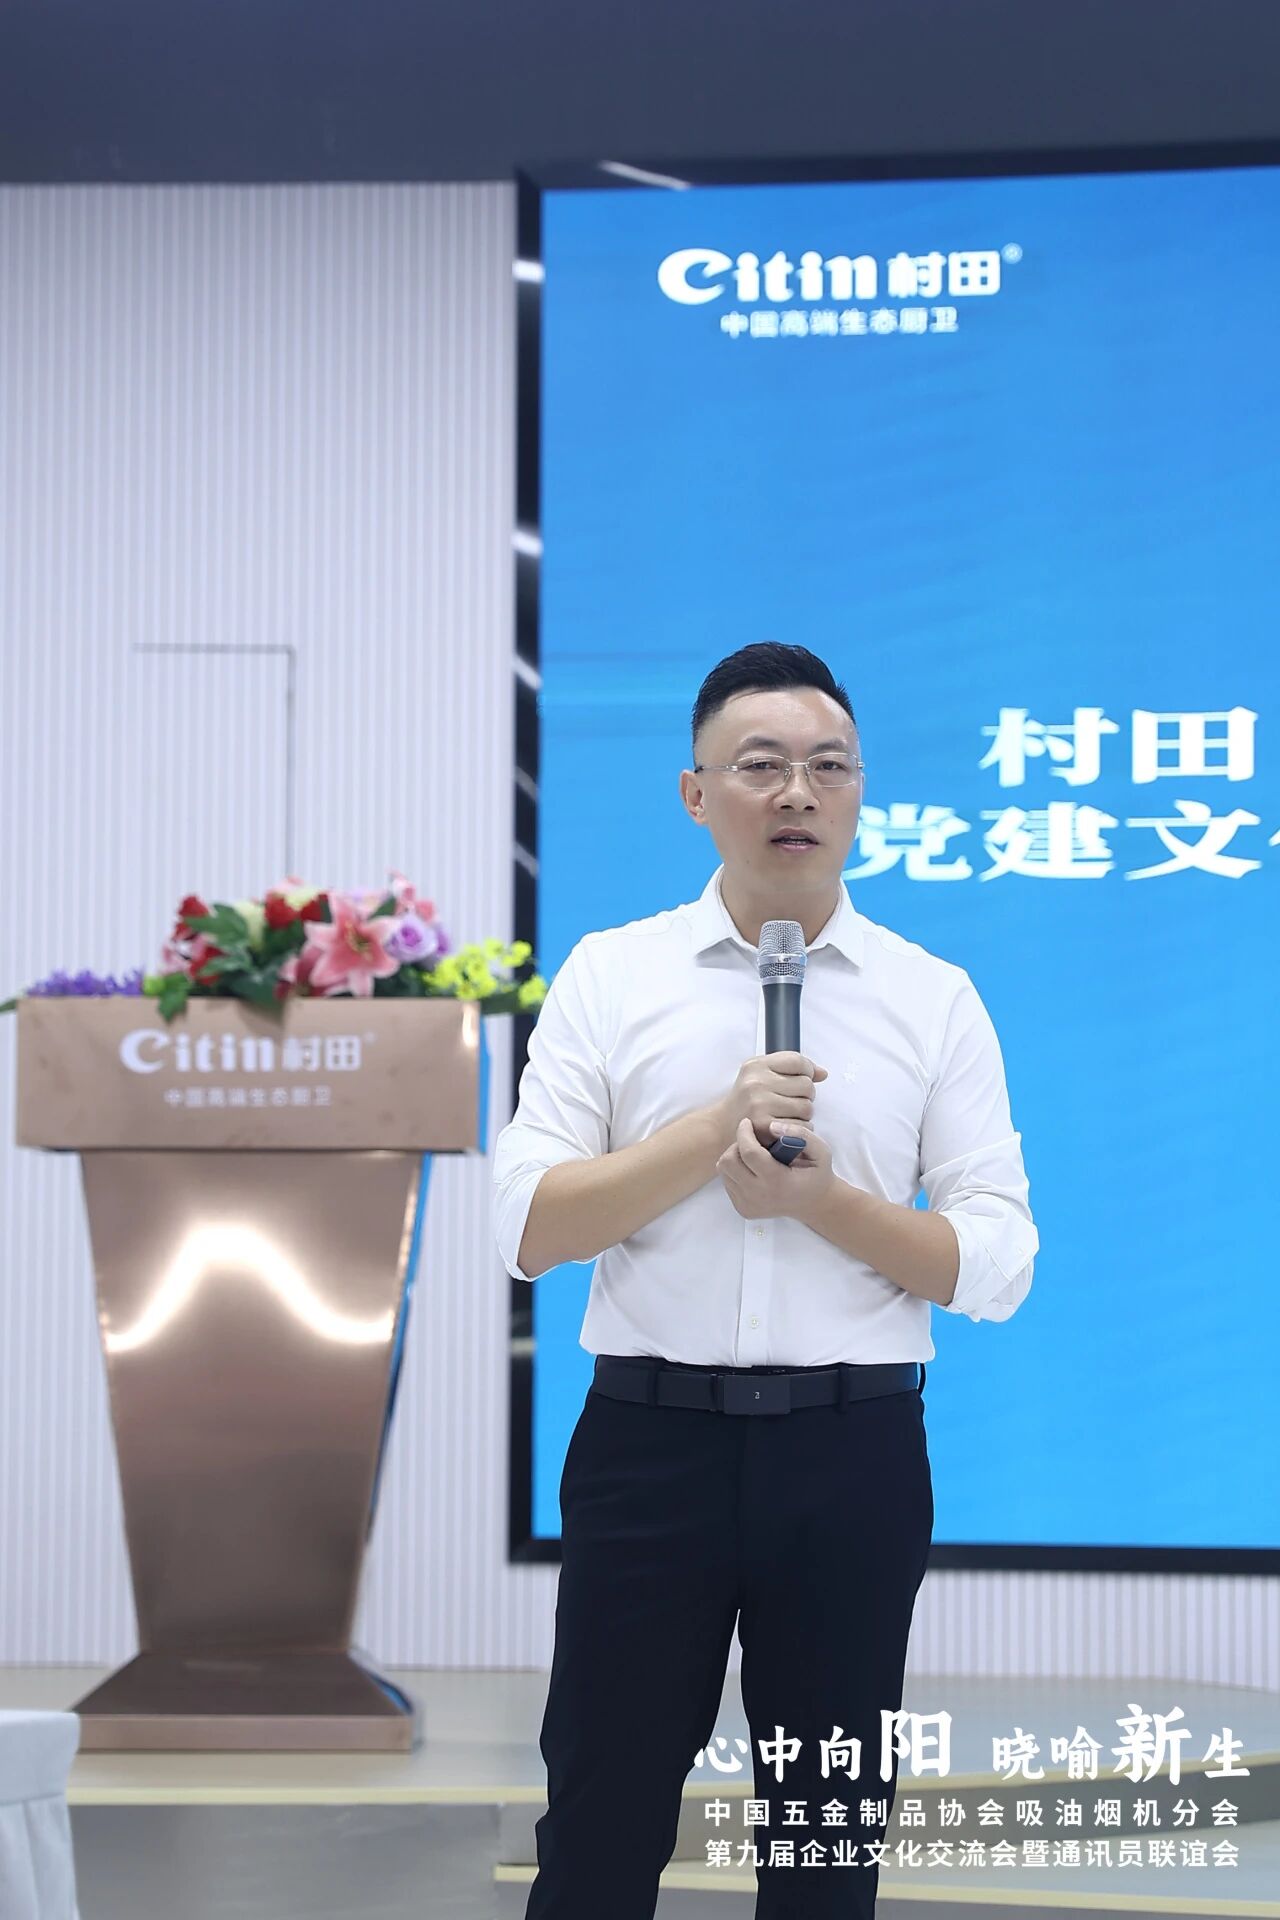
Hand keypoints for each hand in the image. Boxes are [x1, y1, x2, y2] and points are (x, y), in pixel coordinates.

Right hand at [712, 1051, 828, 1154]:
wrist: (721, 1128)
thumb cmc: (746, 1100)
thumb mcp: (760, 1075)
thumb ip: (790, 1069)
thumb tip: (823, 1073)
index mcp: (756, 1065)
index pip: (798, 1061)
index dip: (807, 1071)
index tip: (801, 1081)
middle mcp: (756, 1083)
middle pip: (806, 1085)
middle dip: (805, 1095)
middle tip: (790, 1103)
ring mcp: (760, 1105)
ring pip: (807, 1107)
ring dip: (803, 1114)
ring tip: (787, 1116)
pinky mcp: (765, 1127)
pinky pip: (802, 1126)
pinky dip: (799, 1129)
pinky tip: (786, 1128)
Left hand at [716, 1116, 835, 1223]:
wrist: (813, 1204)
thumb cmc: (816, 1173)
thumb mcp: (821, 1151)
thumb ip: (801, 1134)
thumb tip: (772, 1126)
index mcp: (778, 1181)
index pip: (748, 1152)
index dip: (744, 1133)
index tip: (747, 1122)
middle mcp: (759, 1196)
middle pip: (729, 1162)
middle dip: (737, 1145)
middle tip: (752, 1141)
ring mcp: (749, 1205)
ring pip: (724, 1170)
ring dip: (735, 1157)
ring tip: (753, 1154)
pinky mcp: (742, 1209)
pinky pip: (727, 1181)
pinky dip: (735, 1170)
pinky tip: (752, 1169)